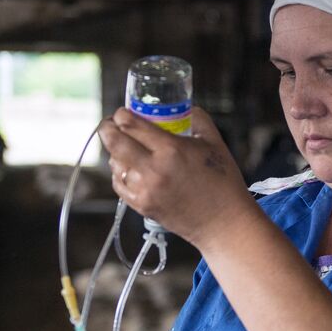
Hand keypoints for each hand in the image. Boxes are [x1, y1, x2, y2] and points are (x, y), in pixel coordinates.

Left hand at [98, 105, 257, 247]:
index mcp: (171, 149)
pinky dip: (120, 173)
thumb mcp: (214, 142)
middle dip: (107, 128)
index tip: (122, 112)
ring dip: (115, 152)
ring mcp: (145, 190)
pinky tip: (129, 168)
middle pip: (114, 142)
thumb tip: (184, 108)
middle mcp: (154, 170)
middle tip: (110, 124)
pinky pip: (119, 184)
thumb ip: (197, 118)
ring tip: (125, 147)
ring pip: (114, 163)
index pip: (131, 125)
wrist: (224, 222)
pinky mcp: (142, 206)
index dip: (121, 114)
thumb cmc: (223, 183)